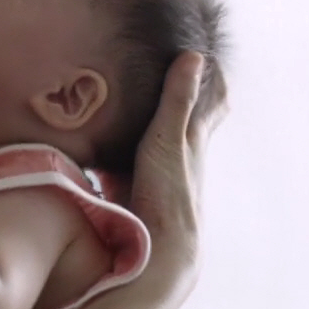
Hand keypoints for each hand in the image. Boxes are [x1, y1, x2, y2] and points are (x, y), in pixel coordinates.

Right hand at [128, 51, 228, 291]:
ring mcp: (155, 175)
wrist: (159, 252)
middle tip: (169, 73)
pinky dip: (112, 148)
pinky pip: (122, 162)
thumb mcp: (170, 140)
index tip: (206, 56)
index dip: (214, 81)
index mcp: (193, 141)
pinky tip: (95, 144)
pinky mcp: (131, 191)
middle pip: (185, 122)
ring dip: (143, 123)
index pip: (212, 104)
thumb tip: (194, 55)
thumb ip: (177, 101)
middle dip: (180, 99)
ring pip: (153, 141)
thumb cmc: (170, 195)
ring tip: (124, 101)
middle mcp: (179, 157)